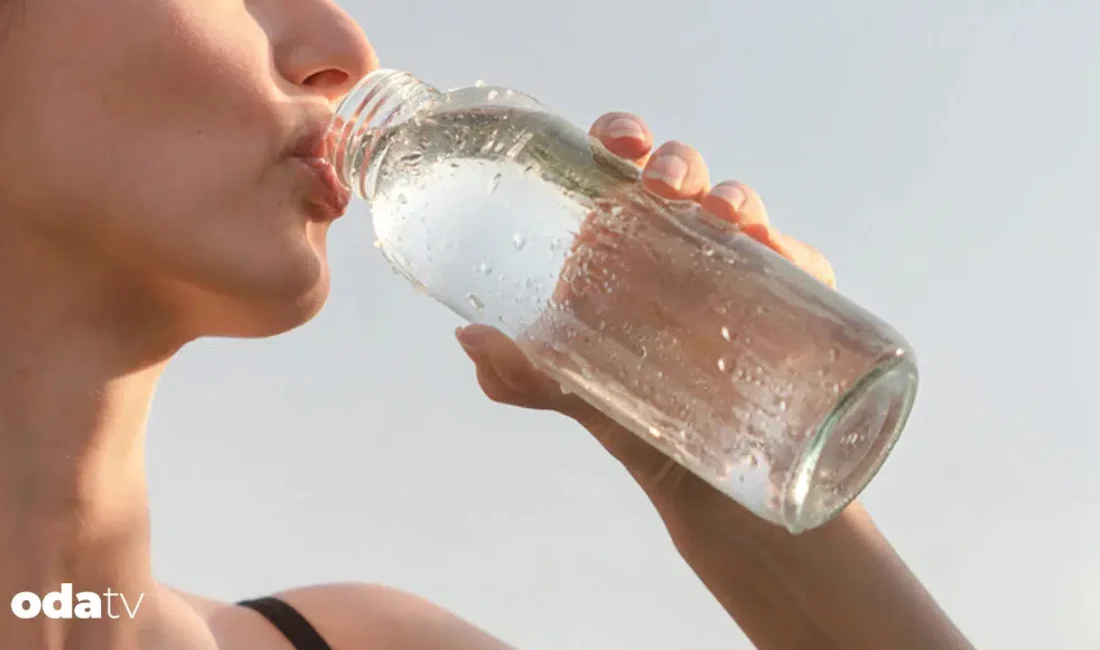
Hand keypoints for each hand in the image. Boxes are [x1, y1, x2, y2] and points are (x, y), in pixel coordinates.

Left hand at [455, 112, 837, 539]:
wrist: (693, 478)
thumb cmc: (627, 414)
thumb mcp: (569, 389)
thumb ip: (521, 371)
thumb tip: (469, 338)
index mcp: (621, 242)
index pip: (619, 169)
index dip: (620, 136)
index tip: (616, 140)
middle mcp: (678, 243)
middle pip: (681, 176)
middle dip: (677, 162)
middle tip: (664, 184)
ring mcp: (733, 267)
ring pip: (739, 207)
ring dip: (734, 196)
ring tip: (726, 216)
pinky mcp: (787, 300)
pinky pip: (797, 263)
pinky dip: (792, 251)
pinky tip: (777, 256)